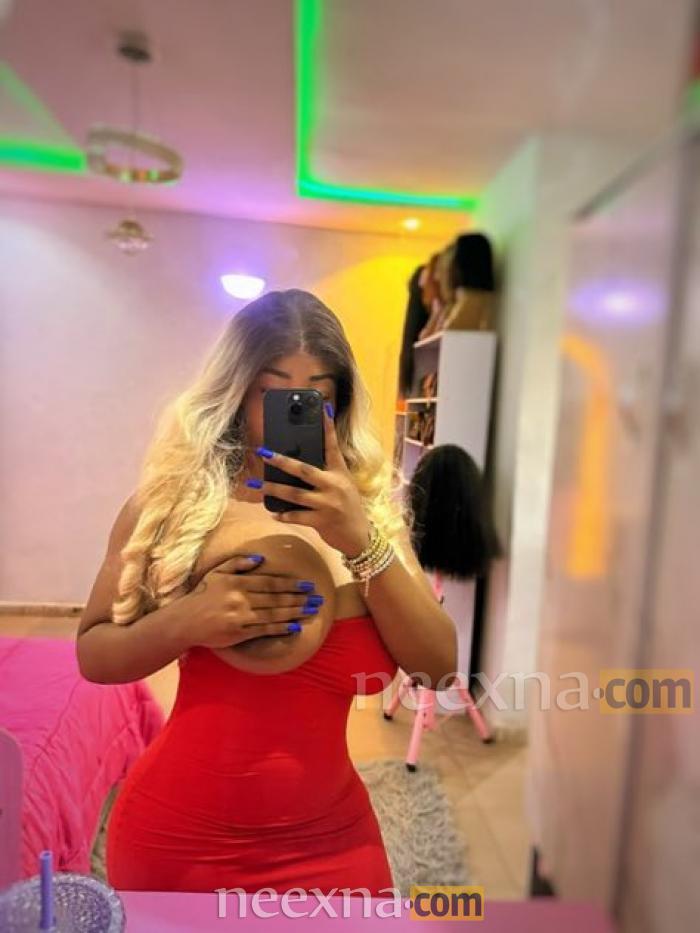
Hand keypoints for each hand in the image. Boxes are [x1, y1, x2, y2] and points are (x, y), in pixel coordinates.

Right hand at [181, 554, 322, 648]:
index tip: (307, 584)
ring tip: (312, 611)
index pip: (270, 582)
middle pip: (276, 598)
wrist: (185, 620)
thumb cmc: (203, 594)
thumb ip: (239, 563)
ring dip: (295, 612)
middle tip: (317, 598)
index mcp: (237, 582)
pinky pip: (264, 629)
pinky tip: (295, 627)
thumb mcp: (218, 572)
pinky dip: (281, 628)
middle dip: (299, 598)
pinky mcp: (239, 632)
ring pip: (274, 613)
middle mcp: (240, 598)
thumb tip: (261, 558)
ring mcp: (240, 616)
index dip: (290, 584)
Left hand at [253, 404, 371, 555]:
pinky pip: (297, 516)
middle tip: (264, 453)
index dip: (328, 427)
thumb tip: (298, 464)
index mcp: (340, 473)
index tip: (322, 409)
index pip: (333, 446)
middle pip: (304, 470)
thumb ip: (326, 474)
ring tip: (257, 485)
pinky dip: (284, 515)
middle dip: (282, 462)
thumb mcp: (342, 485)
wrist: (359, 536)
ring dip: (273, 490)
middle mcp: (334, 486)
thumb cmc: (348, 507)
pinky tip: (273, 513)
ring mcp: (327, 504)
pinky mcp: (321, 521)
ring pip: (294, 494)